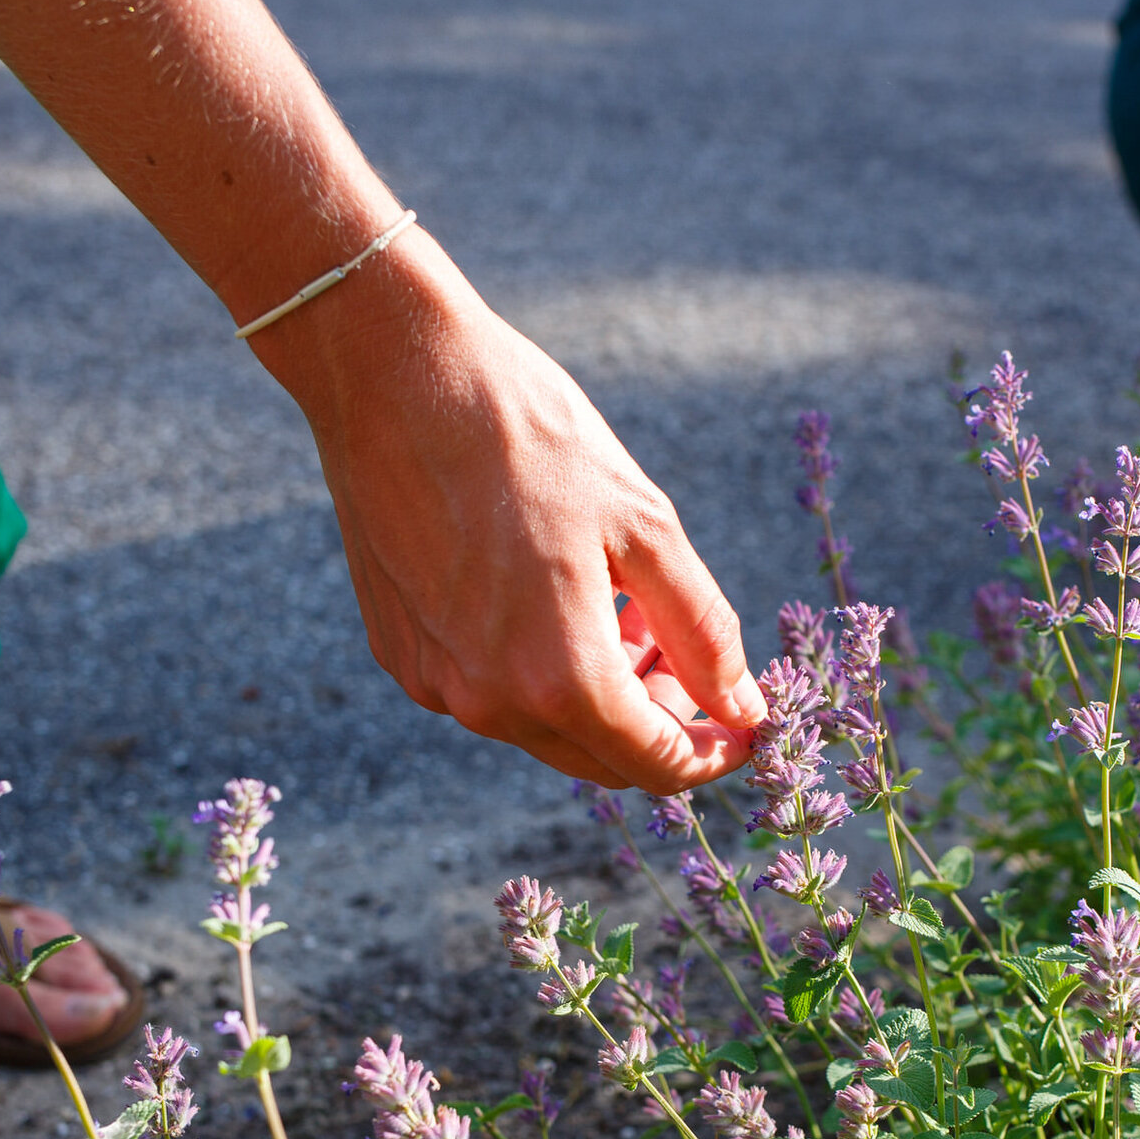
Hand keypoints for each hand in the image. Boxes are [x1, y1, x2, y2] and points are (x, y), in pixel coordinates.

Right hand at [259, 250, 764, 792]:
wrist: (393, 372)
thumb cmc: (529, 435)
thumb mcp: (646, 527)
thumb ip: (704, 631)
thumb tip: (745, 706)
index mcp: (559, 678)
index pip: (657, 765)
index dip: (714, 752)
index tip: (747, 718)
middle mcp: (489, 702)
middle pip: (602, 761)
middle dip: (660, 722)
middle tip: (686, 650)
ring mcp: (436, 682)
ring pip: (545, 730)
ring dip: (602, 694)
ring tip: (623, 608)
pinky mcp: (401, 654)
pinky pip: (490, 692)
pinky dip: (539, 671)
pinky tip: (556, 594)